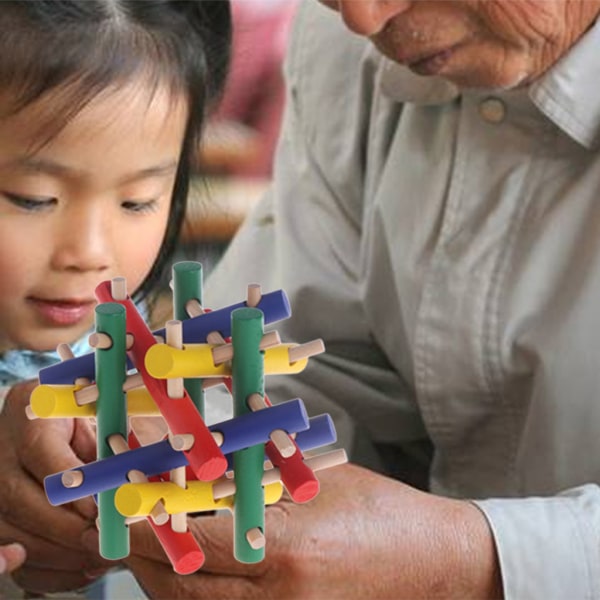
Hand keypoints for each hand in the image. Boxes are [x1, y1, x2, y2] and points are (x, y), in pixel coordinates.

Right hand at [0, 380, 112, 593]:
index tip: (99, 508)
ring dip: (59, 553)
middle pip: (17, 498)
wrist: (48, 423)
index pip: (39, 452)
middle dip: (64, 527)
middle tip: (103, 541)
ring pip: (9, 531)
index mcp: (27, 412)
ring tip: (101, 556)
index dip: (69, 485)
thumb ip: (108, 447)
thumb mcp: (98, 418)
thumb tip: (131, 482)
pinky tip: (84, 568)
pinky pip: (10, 554)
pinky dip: (49, 570)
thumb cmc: (84, 418)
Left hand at [119, 462, 501, 598]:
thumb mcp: (319, 481)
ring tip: (154, 534)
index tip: (121, 497)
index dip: (149, 520)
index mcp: (288, 550)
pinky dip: (196, 590)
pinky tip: (196, 562)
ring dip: (164, 572)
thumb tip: (207, 456)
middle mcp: (276, 598)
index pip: (194, 541)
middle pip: (180, 584)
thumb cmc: (383, 514)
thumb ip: (259, 475)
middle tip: (127, 514)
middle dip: (143, 551)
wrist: (435, 567)